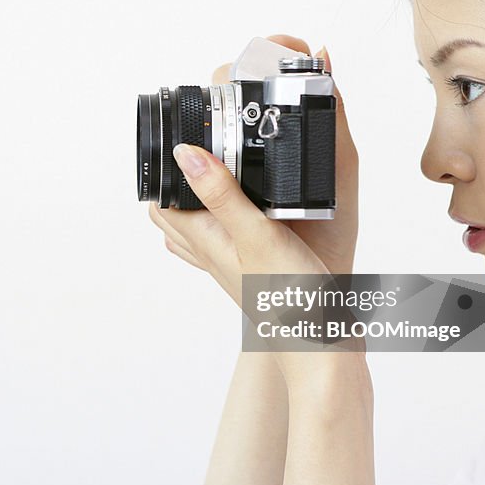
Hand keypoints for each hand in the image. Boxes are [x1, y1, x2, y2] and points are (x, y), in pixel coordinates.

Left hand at [147, 34, 365, 385]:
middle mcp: (213, 255)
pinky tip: (253, 209)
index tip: (170, 138)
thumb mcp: (257, 235)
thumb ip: (222, 194)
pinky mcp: (257, 272)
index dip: (158, 173)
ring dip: (202, 199)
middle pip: (176, 214)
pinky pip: (230, 241)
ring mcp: (233, 266)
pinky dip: (231, 219)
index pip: (160, 204)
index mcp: (206, 242)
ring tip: (219, 169)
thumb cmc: (293, 298)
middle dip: (177, 182)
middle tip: (196, 146)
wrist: (326, 346)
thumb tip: (184, 153)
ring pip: (201, 228)